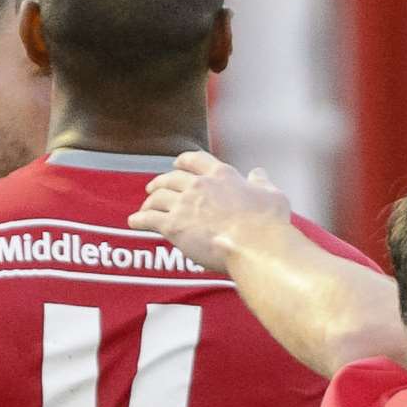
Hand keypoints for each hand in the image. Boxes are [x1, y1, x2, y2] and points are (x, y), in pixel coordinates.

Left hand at [129, 151, 292, 271]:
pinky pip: (149, 219)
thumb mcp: (273, 195)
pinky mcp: (173, 226)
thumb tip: (258, 173)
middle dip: (160, 182)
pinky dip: (139, 220)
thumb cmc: (268, 223)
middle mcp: (199, 185)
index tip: (177, 164)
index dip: (183, 162)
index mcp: (221, 175)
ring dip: (149, 201)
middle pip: (171, 178)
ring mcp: (184, 204)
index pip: (195, 160)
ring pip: (157, 197)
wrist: (255, 245)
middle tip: (154, 187)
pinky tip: (133, 222)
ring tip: (145, 207)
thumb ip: (262, 182)